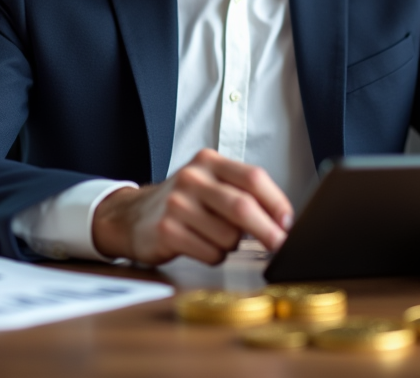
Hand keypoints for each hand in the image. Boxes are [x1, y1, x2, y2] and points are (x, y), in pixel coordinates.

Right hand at [91, 149, 292, 265]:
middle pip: (242, 207)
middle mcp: (192, 178)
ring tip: (215, 238)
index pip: (252, 178)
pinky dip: (215, 256)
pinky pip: (210, 253)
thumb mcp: (208, 184)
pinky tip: (200, 246)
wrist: (130, 216)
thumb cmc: (182, 202)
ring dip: (232, 246)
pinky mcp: (167, 231)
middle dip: (268, 231)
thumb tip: (283, 221)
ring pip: (228, 236)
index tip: (288, 223)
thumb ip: (241, 192)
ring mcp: (177, 204)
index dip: (276, 202)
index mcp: (209, 162)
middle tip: (281, 246)